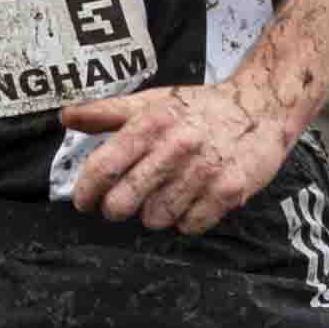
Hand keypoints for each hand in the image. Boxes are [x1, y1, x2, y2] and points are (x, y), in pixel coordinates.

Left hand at [60, 79, 297, 235]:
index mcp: (151, 123)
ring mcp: (203, 171)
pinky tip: (193, 200)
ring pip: (156, 219)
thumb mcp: (153, 101)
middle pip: (123, 203)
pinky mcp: (228, 191)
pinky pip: (190, 226)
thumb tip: (66, 117)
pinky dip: (187, 220)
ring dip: (156, 214)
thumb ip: (107, 112)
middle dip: (117, 209)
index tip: (84, 201)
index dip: (85, 192)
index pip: (102, 168)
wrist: (262, 107)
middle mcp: (175, 147)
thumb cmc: (200, 107)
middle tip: (124, 203)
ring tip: (167, 195)